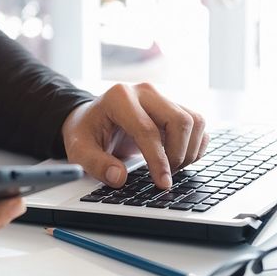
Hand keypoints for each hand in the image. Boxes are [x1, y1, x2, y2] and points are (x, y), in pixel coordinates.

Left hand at [61, 83, 208, 189]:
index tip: (162, 183)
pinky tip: (178, 159)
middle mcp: (144, 92)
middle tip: (165, 177)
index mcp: (119, 98)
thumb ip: (96, 164)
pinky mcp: (173, 106)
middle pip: (180, 121)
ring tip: (170, 169)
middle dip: (178, 155)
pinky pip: (198, 124)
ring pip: (194, 121)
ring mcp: (161, 97)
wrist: (90, 119)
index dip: (158, 161)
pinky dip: (195, 145)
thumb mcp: (79, 150)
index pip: (148, 130)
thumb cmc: (85, 133)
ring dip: (189, 150)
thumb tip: (118, 177)